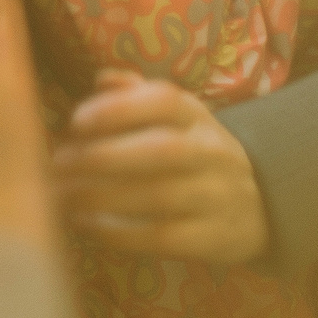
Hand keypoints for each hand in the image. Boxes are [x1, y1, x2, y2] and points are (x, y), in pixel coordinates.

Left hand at [52, 69, 268, 263]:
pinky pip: (162, 237)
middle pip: (161, 149)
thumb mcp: (178, 118)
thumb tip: (102, 79)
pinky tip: (86, 225)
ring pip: (158, 196)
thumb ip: (138, 96)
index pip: (165, 101)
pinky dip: (118, 233)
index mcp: (197, 116)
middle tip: (59, 163)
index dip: (119, 108)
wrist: (259, 205)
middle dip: (104, 156)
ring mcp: (216, 196)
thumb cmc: (195, 153)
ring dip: (102, 197)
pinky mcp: (212, 238)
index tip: (76, 120)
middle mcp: (212, 152)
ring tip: (62, 196)